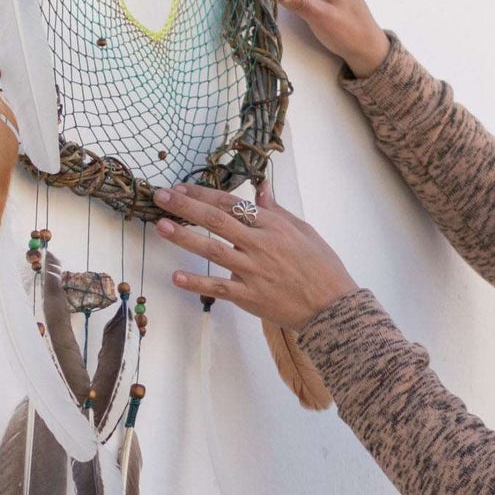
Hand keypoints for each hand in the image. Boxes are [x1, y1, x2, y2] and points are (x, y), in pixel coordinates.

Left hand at [151, 179, 358, 330]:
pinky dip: (197, 282)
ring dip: (185, 237)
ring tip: (161, 226)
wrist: (333, 307)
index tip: (180, 188)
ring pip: (213, 250)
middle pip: (217, 221)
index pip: (231, 204)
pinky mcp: (250, 297)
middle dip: (186, 207)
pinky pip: (219, 288)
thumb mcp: (303, 230)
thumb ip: (276, 211)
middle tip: (160, 197)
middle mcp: (260, 245)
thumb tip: (260, 188)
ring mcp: (253, 272)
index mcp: (273, 226)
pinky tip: (176, 276)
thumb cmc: (322, 266)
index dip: (203, 194)